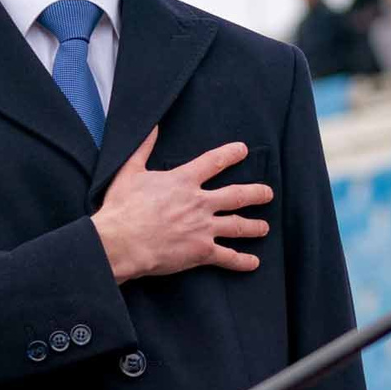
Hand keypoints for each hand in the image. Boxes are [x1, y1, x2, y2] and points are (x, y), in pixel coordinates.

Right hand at [92, 129, 271, 281]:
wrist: (122, 241)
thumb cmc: (123, 207)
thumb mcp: (129, 171)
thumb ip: (143, 148)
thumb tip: (152, 126)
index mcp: (183, 181)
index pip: (213, 162)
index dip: (230, 154)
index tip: (242, 150)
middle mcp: (200, 202)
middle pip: (237, 196)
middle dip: (256, 193)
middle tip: (268, 193)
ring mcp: (204, 228)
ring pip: (238, 226)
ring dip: (255, 227)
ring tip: (265, 227)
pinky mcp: (202, 251)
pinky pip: (228, 257)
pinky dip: (242, 261)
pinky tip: (254, 263)